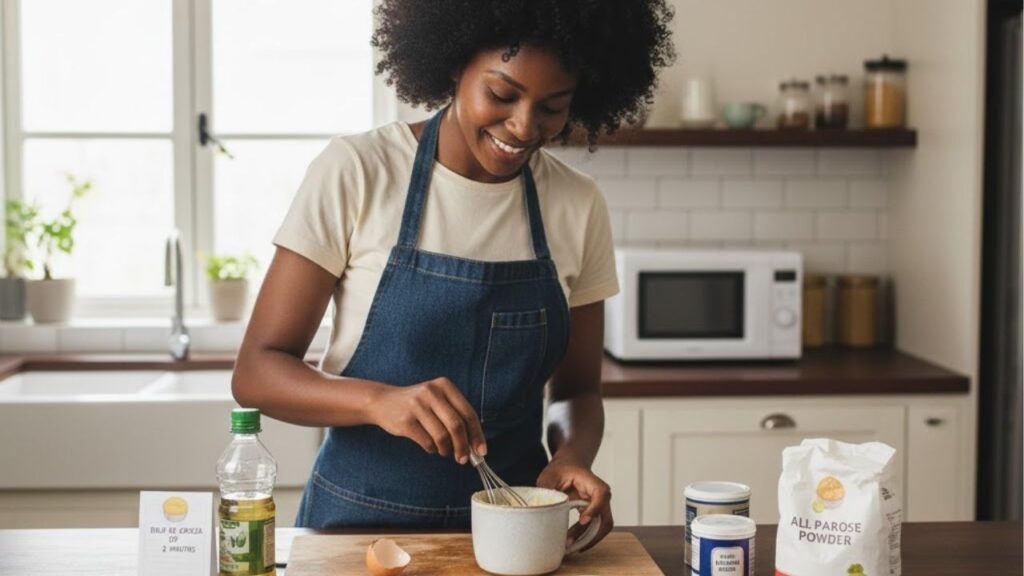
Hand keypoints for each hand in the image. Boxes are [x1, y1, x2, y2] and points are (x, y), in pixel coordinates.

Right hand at [366, 377, 486, 463]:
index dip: (477, 435)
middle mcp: (431, 392)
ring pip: (442, 437)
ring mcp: (417, 405)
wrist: (383, 402)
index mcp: (444, 385)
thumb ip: (456, 418)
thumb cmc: (418, 406)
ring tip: (443, 450)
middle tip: (463, 459)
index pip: (468, 413)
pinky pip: (427, 442)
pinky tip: (430, 446)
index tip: (481, 452)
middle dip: (463, 447)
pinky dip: (432, 449)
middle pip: (457, 426)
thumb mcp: (437, 401)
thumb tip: (475, 447)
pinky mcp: (405, 420)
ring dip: (446, 450)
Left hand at [536, 455, 613, 550]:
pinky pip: (595, 529)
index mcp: (593, 482)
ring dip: (588, 539)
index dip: (594, 509)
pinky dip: (585, 538)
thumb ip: (546, 489)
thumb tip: (538, 508)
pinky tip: (572, 543)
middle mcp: (601, 495)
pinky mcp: (594, 513)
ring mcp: (600, 506)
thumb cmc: (562, 468)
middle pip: (605, 518)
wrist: (569, 464)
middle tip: (570, 543)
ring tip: (569, 546)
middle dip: (590, 534)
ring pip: (601, 527)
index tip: (583, 520)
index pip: (601, 496)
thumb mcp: (550, 475)